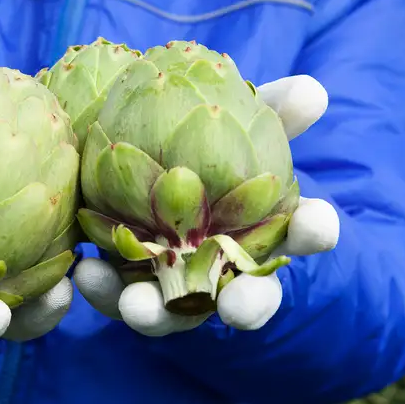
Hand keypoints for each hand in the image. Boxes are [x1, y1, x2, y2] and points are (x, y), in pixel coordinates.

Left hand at [73, 74, 339, 335]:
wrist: (142, 155)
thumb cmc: (206, 141)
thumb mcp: (238, 119)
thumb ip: (272, 109)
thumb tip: (312, 90)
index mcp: (267, 227)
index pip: (304, 232)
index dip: (315, 229)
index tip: (319, 223)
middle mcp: (226, 269)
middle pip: (248, 299)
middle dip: (247, 306)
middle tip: (238, 307)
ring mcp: (176, 284)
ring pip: (174, 312)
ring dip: (156, 314)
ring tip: (136, 305)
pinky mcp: (127, 282)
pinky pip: (117, 295)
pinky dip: (103, 288)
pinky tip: (85, 270)